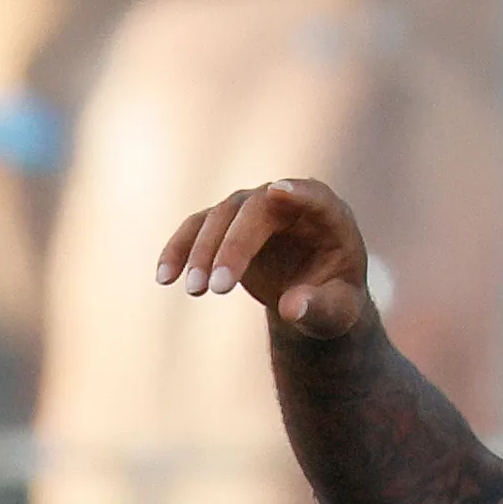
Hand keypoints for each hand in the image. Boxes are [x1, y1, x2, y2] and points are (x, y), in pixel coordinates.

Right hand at [154, 177, 378, 340]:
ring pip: (220, 217)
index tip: (277, 192)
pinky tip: (165, 277)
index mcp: (327, 216)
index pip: (313, 196)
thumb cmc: (333, 299)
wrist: (312, 295)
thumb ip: (320, 308)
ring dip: (201, 251)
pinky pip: (196, 229)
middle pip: (254, 210)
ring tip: (194, 292)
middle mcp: (287, 202)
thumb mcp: (337, 311)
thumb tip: (292, 308)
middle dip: (233, 245)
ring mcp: (252, 208)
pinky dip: (178, 250)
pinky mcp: (226, 224)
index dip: (297, 193)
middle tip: (218, 289)